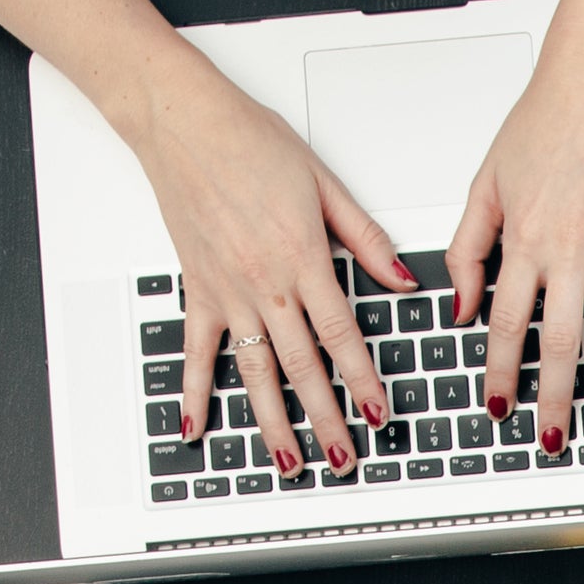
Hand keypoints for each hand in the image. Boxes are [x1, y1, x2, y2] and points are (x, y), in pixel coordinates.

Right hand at [117, 48, 402, 481]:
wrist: (182, 121)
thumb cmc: (249, 140)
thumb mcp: (324, 184)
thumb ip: (364, 239)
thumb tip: (402, 279)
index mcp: (303, 258)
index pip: (341, 335)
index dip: (362, 380)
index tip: (378, 414)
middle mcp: (264, 283)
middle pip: (302, 367)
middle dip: (326, 419)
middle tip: (344, 458)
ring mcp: (227, 291)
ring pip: (255, 372)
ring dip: (272, 423)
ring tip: (289, 462)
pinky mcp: (198, 289)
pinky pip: (195, 352)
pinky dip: (194, 392)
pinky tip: (197, 427)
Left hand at [448, 50, 583, 464]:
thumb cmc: (542, 122)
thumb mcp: (485, 183)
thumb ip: (469, 249)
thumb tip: (461, 305)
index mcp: (526, 242)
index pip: (504, 323)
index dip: (498, 370)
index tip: (497, 404)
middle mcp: (572, 254)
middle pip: (562, 344)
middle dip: (556, 399)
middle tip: (554, 439)